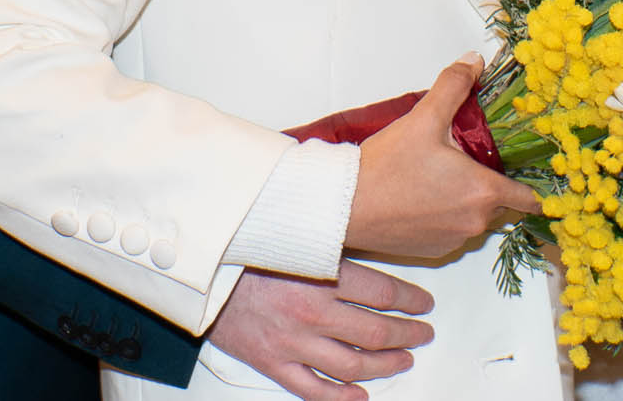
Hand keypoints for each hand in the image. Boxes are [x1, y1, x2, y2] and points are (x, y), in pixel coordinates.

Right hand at [207, 261, 436, 400]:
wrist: (198, 273)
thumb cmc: (243, 250)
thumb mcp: (295, 236)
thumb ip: (331, 247)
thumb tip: (368, 246)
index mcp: (321, 275)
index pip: (384, 293)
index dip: (411, 300)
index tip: (424, 303)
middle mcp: (313, 312)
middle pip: (376, 332)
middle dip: (407, 335)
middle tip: (422, 333)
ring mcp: (294, 343)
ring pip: (354, 366)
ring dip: (385, 366)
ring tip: (402, 361)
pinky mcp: (274, 363)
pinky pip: (314, 389)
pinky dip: (341, 397)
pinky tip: (360, 396)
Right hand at [346, 56, 542, 258]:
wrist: (345, 207)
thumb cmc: (385, 168)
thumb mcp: (423, 118)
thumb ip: (453, 86)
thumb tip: (474, 62)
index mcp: (482, 192)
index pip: (528, 198)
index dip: (530, 184)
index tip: (523, 171)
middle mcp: (473, 223)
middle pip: (500, 205)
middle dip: (489, 184)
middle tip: (465, 160)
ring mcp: (453, 240)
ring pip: (474, 219)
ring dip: (466, 201)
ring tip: (438, 176)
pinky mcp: (432, 251)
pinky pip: (452, 232)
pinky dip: (445, 217)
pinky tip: (422, 197)